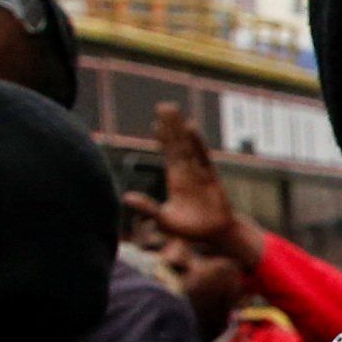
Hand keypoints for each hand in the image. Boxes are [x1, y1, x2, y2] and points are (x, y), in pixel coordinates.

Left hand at [146, 102, 246, 263]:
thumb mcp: (164, 220)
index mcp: (176, 180)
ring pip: (187, 145)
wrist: (216, 236)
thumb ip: (148, 208)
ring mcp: (199, 173)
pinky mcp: (211, 177)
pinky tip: (190, 128)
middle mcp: (187, 172)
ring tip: (174, 109)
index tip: (156, 123)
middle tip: (164, 105)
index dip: (162, 139)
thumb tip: (126, 197)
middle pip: (176, 144)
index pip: (168, 154)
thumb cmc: (191, 230)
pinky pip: (202, 156)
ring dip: (179, 128)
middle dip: (170, 125)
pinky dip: (196, 142)